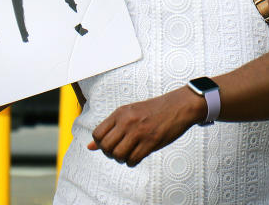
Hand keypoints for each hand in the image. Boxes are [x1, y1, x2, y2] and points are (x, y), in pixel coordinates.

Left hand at [87, 88, 202, 166]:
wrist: (178, 106)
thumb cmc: (153, 110)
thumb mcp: (129, 113)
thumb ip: (111, 128)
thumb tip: (90, 146)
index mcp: (120, 113)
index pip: (97, 134)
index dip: (100, 144)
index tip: (110, 144)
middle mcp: (127, 121)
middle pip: (106, 147)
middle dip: (110, 154)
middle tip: (119, 151)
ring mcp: (138, 132)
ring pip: (118, 155)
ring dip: (121, 159)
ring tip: (128, 154)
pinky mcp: (150, 142)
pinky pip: (133, 159)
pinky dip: (132, 162)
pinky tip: (137, 156)